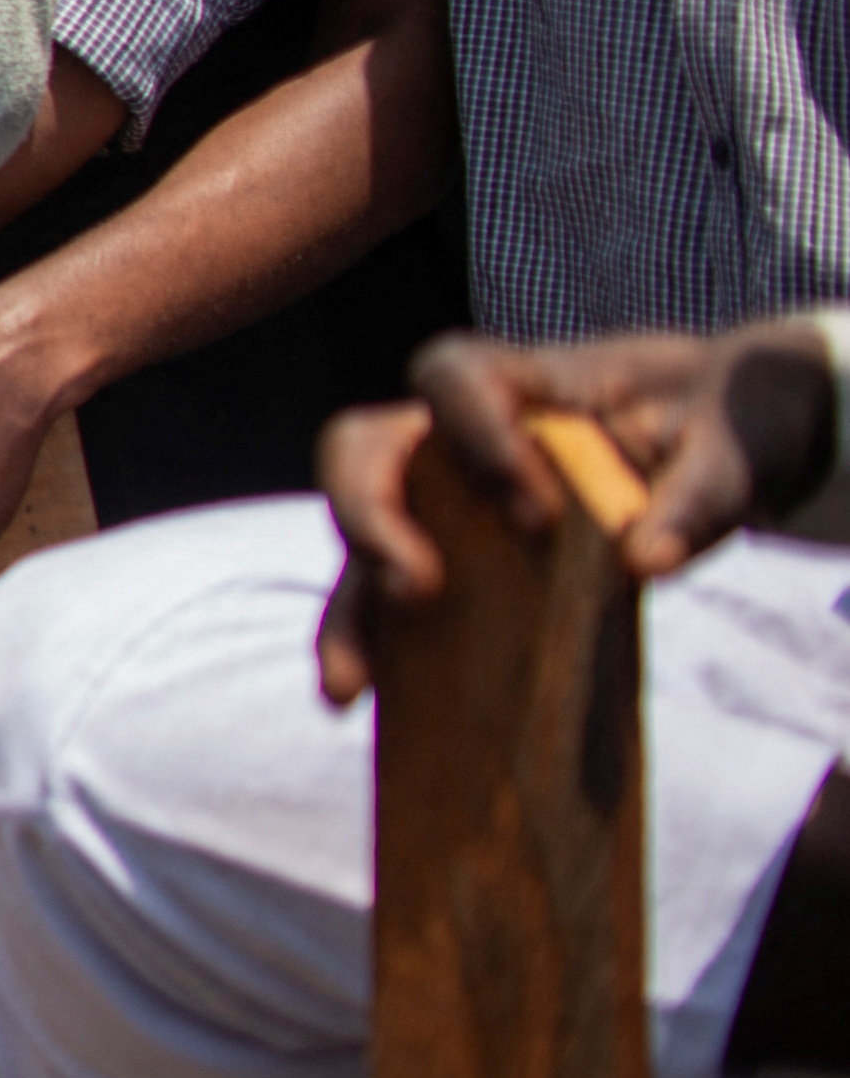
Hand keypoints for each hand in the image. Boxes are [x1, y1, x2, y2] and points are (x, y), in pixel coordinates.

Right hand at [315, 321, 837, 701]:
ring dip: (349, 607)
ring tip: (353, 684)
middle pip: (361, 448)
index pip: (457, 379)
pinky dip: (366, 643)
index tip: (540, 517)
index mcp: (521, 382)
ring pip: (360, 530)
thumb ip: (697, 493)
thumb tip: (647, 561)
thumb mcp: (729, 446)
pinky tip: (357, 698)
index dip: (477, 437)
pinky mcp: (451, 557)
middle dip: (369, 516)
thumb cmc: (716, 427)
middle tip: (418, 589)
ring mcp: (441, 497)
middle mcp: (456, 433)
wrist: (717, 440)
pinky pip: (383, 594)